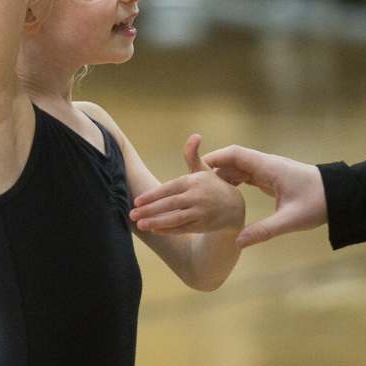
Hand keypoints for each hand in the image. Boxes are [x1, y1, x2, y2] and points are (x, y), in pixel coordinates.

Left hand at [130, 133, 245, 235]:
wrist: (234, 207)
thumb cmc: (212, 186)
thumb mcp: (203, 170)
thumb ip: (192, 155)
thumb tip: (195, 136)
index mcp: (194, 181)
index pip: (169, 188)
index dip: (152, 196)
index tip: (137, 201)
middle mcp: (197, 196)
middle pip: (169, 204)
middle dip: (149, 210)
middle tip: (132, 214)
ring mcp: (201, 212)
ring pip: (175, 219)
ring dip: (156, 222)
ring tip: (140, 224)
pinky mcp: (203, 225)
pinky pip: (182, 228)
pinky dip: (168, 230)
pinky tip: (154, 229)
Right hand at [200, 144, 326, 247]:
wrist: (339, 196)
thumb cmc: (317, 203)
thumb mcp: (289, 220)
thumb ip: (263, 231)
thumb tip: (238, 242)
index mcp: (268, 167)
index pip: (235, 155)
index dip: (214, 159)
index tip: (195, 169)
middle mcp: (266, 164)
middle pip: (233, 160)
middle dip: (213, 170)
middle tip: (193, 184)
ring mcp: (269, 170)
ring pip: (239, 167)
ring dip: (223, 176)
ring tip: (204, 192)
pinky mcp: (272, 178)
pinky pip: (247, 175)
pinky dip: (234, 181)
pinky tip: (225, 195)